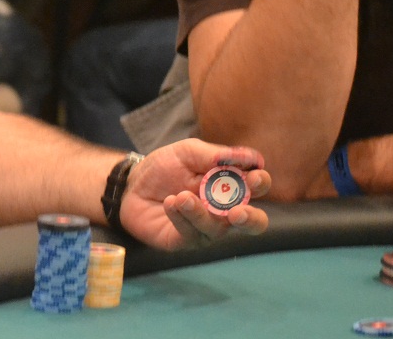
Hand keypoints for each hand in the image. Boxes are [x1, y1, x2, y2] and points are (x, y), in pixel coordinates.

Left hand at [119, 139, 270, 249]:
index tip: (255, 177)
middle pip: (253, 222)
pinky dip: (181, 217)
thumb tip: (252, 157)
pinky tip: (171, 202)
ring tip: (182, 196)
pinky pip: (191, 234)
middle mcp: (225, 211)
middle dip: (251, 219)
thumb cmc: (165, 167)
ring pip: (217, 229)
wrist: (131, 184)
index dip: (261, 182)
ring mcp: (207, 229)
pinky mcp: (185, 240)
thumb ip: (216, 155)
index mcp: (231, 186)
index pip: (257, 188)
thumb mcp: (188, 152)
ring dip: (201, 213)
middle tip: (237, 212)